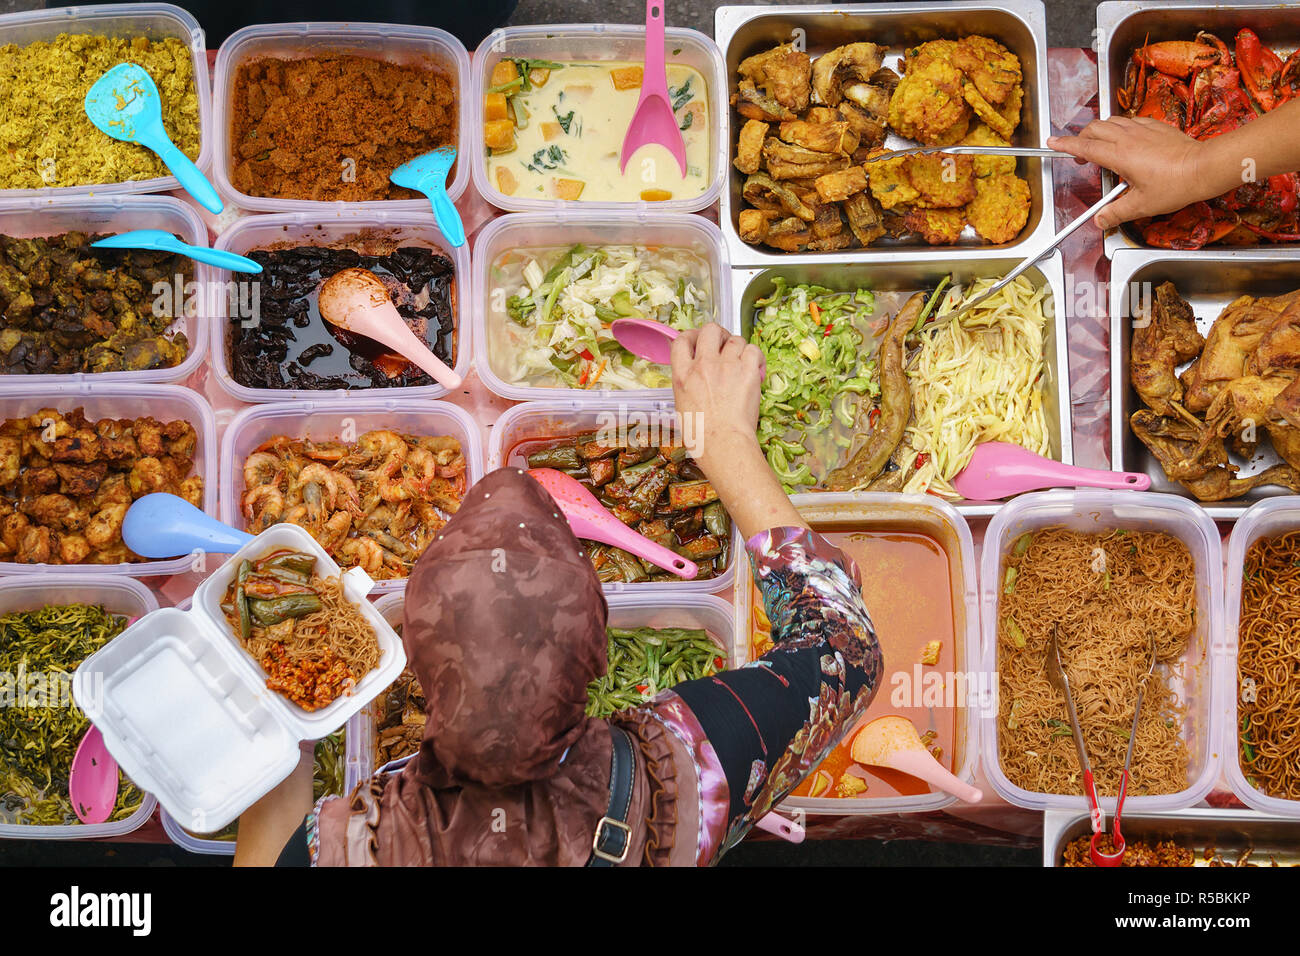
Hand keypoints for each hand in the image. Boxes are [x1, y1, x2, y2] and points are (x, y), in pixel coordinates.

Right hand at [670, 323, 763, 475]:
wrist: (724, 443)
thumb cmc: (702, 436)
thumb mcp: (682, 407)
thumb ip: (688, 385)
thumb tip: (696, 380)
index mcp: (683, 375)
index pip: (682, 340)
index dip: (691, 336)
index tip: (696, 340)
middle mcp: (703, 365)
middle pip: (710, 330)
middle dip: (717, 334)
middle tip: (722, 343)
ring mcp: (727, 366)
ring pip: (735, 339)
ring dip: (737, 347)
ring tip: (740, 361)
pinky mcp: (748, 371)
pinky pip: (753, 350)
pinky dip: (755, 356)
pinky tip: (754, 367)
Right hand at [1048, 117, 1213, 228]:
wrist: (1203, 168)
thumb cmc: (1175, 185)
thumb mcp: (1141, 205)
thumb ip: (1116, 213)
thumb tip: (1101, 220)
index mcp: (1119, 155)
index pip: (1084, 147)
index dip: (1066, 145)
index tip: (1052, 142)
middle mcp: (1128, 137)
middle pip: (1095, 128)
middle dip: (1082, 138)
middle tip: (1081, 154)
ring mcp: (1143, 129)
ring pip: (1112, 121)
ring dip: (1101, 131)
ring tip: (1102, 146)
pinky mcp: (1157, 126)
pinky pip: (1131, 120)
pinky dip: (1122, 127)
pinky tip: (1128, 139)